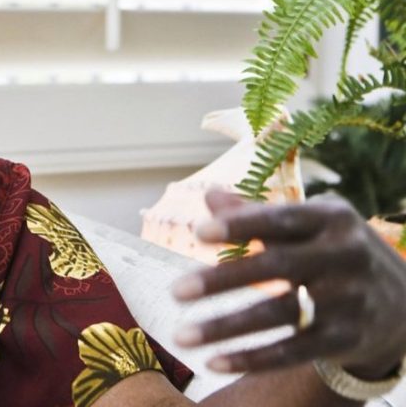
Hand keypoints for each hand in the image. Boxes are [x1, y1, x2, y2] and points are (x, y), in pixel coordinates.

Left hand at [171, 190, 405, 378]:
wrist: (404, 301)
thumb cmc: (335, 250)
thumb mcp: (310, 222)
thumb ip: (258, 212)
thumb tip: (210, 196)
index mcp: (332, 219)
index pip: (281, 219)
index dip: (241, 225)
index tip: (198, 232)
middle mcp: (344, 256)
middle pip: (278, 267)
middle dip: (223, 280)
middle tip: (175, 291)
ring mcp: (349, 299)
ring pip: (280, 314)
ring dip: (227, 327)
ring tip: (181, 335)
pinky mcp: (346, 337)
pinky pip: (293, 351)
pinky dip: (252, 358)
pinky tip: (214, 360)